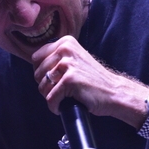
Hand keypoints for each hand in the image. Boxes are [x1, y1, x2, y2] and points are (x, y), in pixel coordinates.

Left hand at [32, 36, 148, 121]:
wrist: (113, 92)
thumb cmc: (93, 79)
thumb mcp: (75, 58)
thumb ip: (57, 56)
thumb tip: (34, 64)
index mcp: (65, 42)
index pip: (36, 57)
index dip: (41, 72)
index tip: (53, 80)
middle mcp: (65, 49)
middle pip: (37, 73)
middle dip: (45, 86)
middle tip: (59, 92)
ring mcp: (67, 64)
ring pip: (42, 87)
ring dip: (50, 97)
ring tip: (63, 98)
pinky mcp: (69, 80)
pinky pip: (51, 99)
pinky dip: (55, 107)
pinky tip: (63, 106)